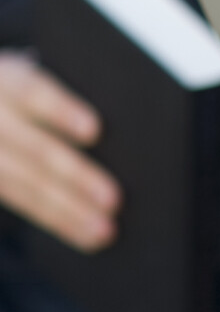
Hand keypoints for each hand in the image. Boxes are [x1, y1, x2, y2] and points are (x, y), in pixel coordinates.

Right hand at [0, 52, 116, 250]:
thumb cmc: (24, 91)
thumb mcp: (36, 77)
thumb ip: (73, 88)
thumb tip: (116, 127)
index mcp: (8, 80)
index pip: (32, 91)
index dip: (62, 111)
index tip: (94, 130)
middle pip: (33, 149)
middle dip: (75, 176)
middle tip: (114, 199)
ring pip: (20, 186)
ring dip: (64, 212)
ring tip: (103, 231)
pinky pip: (17, 200)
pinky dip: (53, 220)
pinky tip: (80, 233)